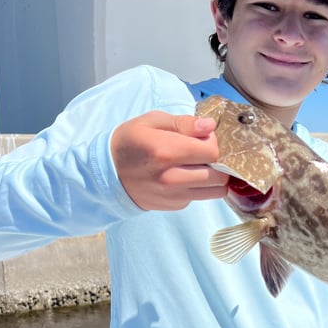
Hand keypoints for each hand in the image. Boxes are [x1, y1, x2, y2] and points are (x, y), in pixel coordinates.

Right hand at [111, 111, 227, 210]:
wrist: (108, 173)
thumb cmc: (130, 142)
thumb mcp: (152, 121)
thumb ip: (184, 123)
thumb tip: (210, 126)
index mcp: (166, 151)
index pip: (212, 151)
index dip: (212, 142)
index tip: (201, 138)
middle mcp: (171, 177)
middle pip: (219, 175)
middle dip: (217, 162)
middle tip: (202, 154)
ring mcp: (173, 196)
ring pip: (215, 191)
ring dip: (213, 178)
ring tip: (199, 167)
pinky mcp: (174, 206)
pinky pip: (200, 197)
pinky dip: (198, 188)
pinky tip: (183, 177)